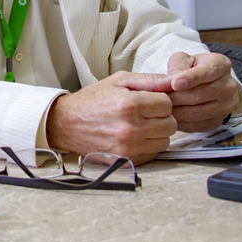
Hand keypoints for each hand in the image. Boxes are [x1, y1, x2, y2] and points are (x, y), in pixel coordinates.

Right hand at [45, 71, 176, 164]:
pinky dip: (148, 145)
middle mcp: (131, 128)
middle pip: (170, 125)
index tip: (150, 100)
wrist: (67, 123)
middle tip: (147, 112)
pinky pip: (153, 154)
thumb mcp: (119, 80)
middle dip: (162, 117)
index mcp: (130, 104)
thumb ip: (149, 80)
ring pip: (164, 141)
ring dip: (157, 132)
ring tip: (141, 124)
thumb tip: (174, 81)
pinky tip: (135, 136)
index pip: (168, 104)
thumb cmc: (93, 100)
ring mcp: (129, 147)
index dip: (160, 100)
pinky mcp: (126, 160)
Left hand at [166, 52, 237, 132]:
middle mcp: (228, 86)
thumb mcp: (182, 59)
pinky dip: (180, 122)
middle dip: (175, 97)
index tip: (175, 84)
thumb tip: (172, 80)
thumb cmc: (190, 68)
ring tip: (160, 106)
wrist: (202, 83)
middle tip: (157, 97)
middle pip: (199, 95)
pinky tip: (169, 115)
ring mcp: (226, 106)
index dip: (190, 78)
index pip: (207, 72)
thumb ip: (177, 66)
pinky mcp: (218, 121)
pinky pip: (197, 125)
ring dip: (176, 111)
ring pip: (197, 112)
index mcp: (221, 64)